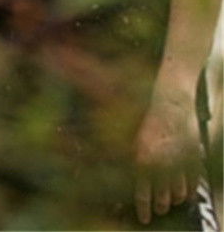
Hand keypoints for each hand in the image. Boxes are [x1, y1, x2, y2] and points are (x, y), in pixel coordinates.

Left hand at [133, 92, 203, 223]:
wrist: (170, 106)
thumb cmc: (148, 122)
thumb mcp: (134, 141)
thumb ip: (134, 162)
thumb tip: (132, 182)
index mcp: (142, 161)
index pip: (143, 195)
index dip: (144, 209)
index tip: (145, 219)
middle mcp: (161, 165)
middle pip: (161, 197)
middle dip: (160, 206)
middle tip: (159, 211)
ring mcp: (179, 164)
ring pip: (178, 193)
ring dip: (174, 200)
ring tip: (171, 203)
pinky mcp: (193, 159)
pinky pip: (192, 183)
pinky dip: (188, 191)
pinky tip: (185, 196)